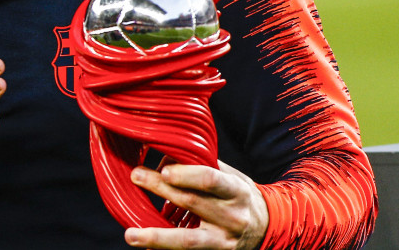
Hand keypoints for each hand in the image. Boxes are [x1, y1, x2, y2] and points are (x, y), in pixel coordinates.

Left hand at [124, 162, 267, 249]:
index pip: (211, 180)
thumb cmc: (239, 196)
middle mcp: (231, 217)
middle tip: (135, 176)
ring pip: (187, 240)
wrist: (268, 228)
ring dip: (156, 237)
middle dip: (160, 188)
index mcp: (236, 191)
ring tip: (130, 235)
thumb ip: (201, 166)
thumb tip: (164, 158)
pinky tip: (145, 246)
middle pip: (192, 203)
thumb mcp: (230, 176)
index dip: (187, 174)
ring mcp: (222, 240)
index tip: (164, 169)